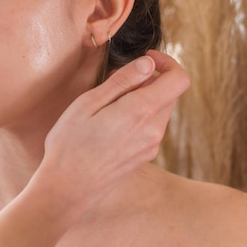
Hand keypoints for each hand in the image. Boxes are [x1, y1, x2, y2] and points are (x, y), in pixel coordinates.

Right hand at [36, 50, 189, 210]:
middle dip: (150, 79)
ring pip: (160, 109)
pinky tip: (110, 121)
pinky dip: (138, 115)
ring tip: (108, 101)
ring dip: (143, 97)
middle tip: (117, 78)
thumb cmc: (70, 143)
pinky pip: (151, 126)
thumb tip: (148, 64)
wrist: (68, 187)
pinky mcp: (144, 156)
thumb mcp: (88, 103)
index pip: (179, 80)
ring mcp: (151, 146)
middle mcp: (154, 130)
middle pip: (170, 93)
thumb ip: (122, 82)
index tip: (146, 58)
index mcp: (140, 112)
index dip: (167, 62)